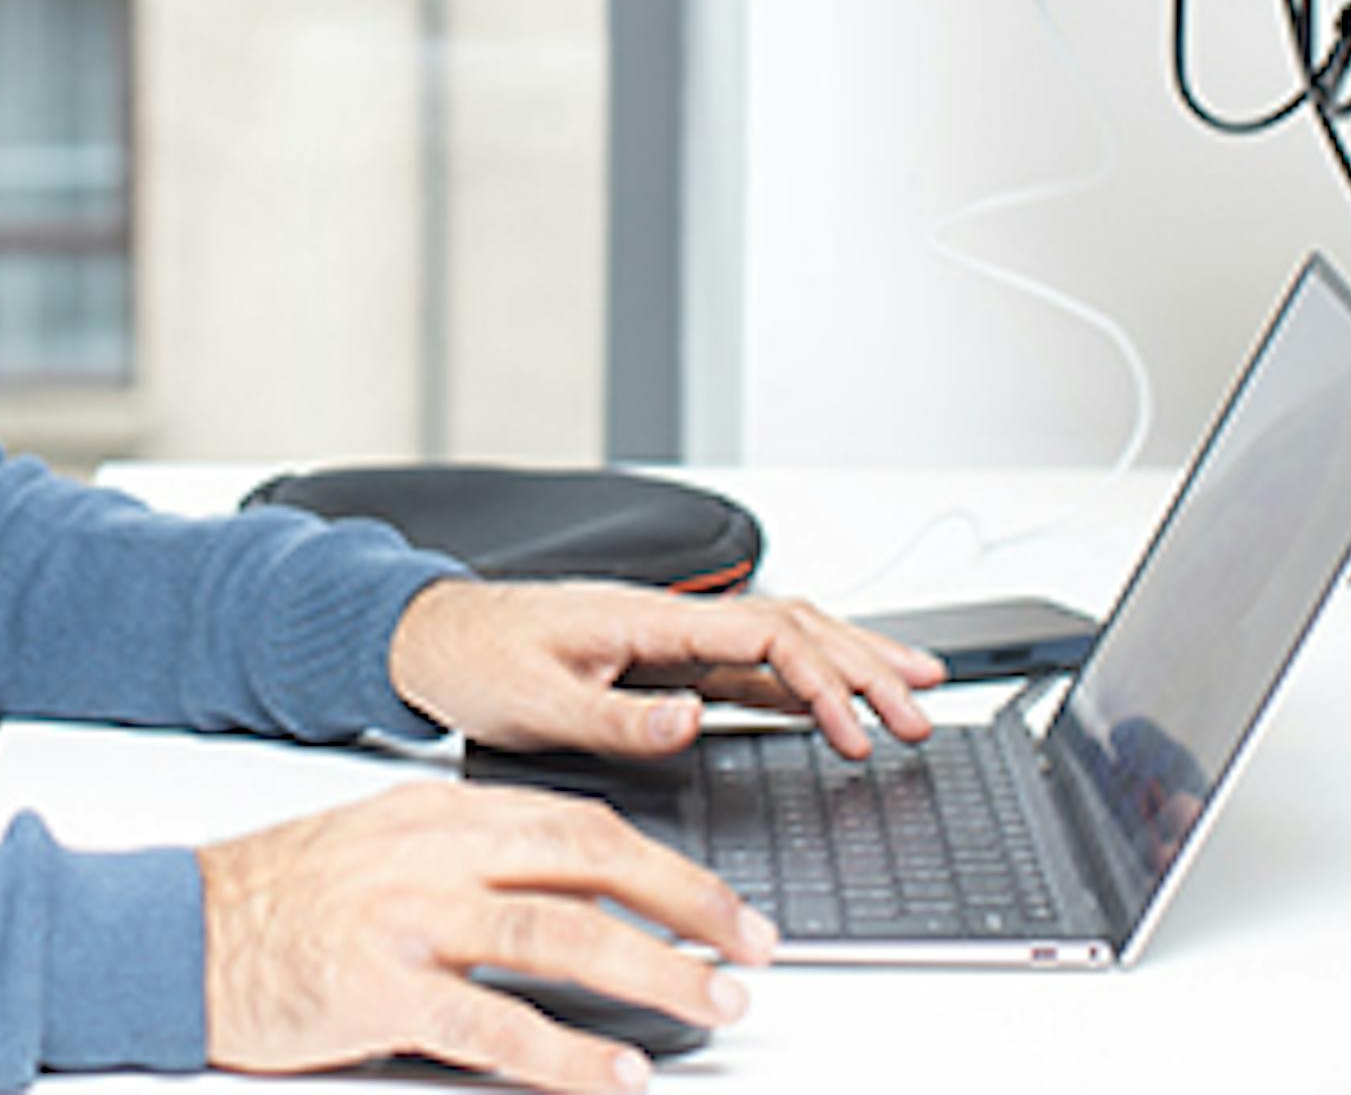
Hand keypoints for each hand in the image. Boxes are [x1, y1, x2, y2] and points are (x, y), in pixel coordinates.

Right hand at [199, 779, 769, 1091]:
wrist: (179, 933)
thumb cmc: (279, 898)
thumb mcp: (383, 841)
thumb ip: (472, 852)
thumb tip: (571, 881)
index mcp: (442, 811)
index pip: (580, 822)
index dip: (665, 862)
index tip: (722, 902)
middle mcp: (435, 852)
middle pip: (590, 859)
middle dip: (687, 901)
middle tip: (751, 945)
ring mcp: (409, 920)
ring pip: (561, 932)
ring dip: (654, 971)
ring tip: (712, 1004)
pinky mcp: (383, 992)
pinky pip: (499, 1023)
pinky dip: (571, 1052)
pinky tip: (619, 1074)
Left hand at [388, 577, 943, 759]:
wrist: (427, 638)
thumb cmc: (474, 662)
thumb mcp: (535, 703)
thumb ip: (617, 718)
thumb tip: (692, 721)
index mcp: (647, 620)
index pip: (763, 637)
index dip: (822, 680)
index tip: (857, 731)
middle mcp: (669, 620)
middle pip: (793, 627)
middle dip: (864, 665)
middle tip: (922, 711)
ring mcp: (670, 638)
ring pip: (781, 640)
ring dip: (848, 664)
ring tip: (912, 694)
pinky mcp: (663, 662)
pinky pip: (751, 665)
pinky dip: (805, 682)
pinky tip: (836, 704)